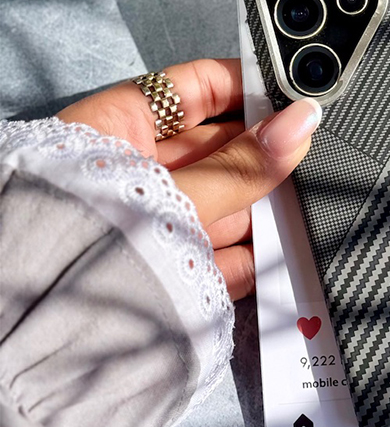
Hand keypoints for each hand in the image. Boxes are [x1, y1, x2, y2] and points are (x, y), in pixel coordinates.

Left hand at [57, 59, 320, 299]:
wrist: (41, 340)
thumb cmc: (83, 246)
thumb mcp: (172, 195)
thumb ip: (241, 164)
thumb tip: (301, 122)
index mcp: (120, 128)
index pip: (193, 88)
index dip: (243, 86)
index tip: (291, 94)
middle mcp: (141, 173)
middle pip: (221, 150)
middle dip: (264, 155)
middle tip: (310, 153)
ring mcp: (161, 224)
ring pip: (230, 202)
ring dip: (266, 208)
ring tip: (305, 206)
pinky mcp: (179, 272)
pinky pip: (228, 254)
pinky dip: (258, 254)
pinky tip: (287, 250)